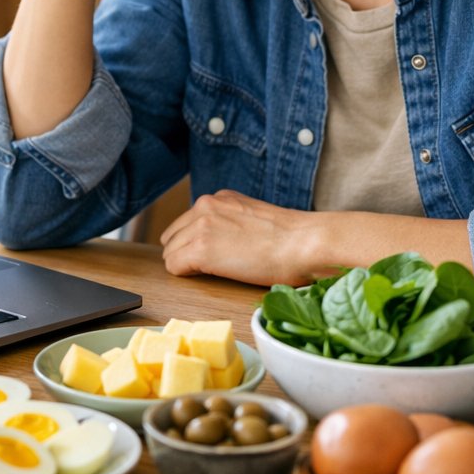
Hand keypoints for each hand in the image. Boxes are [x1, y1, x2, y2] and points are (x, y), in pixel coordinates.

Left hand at [159, 190, 322, 286]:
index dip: (194, 242)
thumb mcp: (253, 217)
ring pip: (170, 252)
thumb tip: (219, 241)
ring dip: (186, 265)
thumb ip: (230, 221)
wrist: (304, 243)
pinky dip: (187, 275)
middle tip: (209, 267)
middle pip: (172, 236)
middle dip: (185, 253)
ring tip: (214, 272)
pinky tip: (211, 275)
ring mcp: (200, 226)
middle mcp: (205, 206)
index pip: (186, 222)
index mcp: (219, 198)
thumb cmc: (290, 238)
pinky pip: (173, 266)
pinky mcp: (200, 248)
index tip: (211, 255)